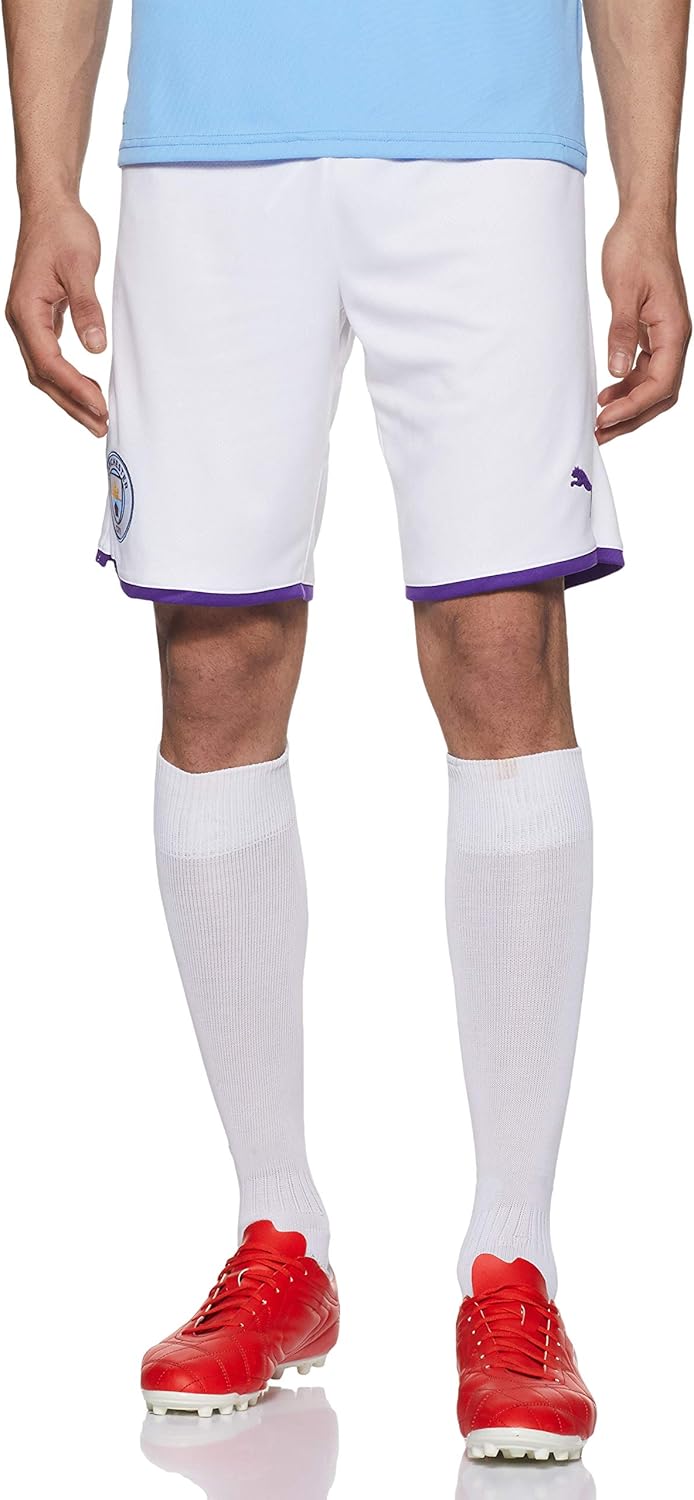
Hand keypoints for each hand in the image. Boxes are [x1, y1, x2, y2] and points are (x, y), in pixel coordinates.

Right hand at [6, 200, 108, 436]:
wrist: (50, 205)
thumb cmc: (63, 230)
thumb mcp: (80, 266)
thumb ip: (87, 307)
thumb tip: (95, 346)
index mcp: (25, 311)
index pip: (50, 363)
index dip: (75, 388)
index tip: (101, 406)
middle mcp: (20, 320)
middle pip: (43, 376)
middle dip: (72, 404)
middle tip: (100, 425)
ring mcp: (27, 321)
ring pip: (44, 370)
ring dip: (69, 395)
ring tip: (96, 416)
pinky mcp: (39, 318)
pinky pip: (49, 357)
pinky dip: (67, 377)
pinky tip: (87, 388)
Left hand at [596, 213, 690, 443]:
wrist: (642, 221)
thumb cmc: (637, 247)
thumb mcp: (624, 290)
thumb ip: (622, 331)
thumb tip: (617, 370)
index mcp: (674, 330)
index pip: (660, 383)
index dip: (633, 406)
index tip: (604, 418)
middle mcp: (674, 337)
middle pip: (660, 393)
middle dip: (631, 417)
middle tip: (599, 433)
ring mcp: (664, 336)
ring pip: (653, 385)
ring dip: (628, 405)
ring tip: (599, 420)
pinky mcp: (652, 332)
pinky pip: (645, 370)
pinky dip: (627, 386)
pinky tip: (607, 394)